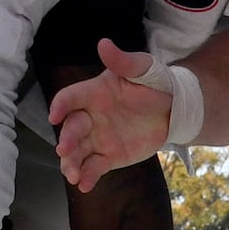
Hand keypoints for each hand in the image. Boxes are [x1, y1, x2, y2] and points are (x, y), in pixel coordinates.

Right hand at [48, 39, 178, 191]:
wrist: (174, 108)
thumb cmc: (155, 82)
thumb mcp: (142, 68)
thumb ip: (123, 61)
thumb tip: (104, 44)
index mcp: (94, 93)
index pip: (70, 98)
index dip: (61, 105)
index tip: (55, 115)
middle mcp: (90, 117)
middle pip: (71, 129)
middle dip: (66, 140)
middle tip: (64, 151)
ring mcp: (98, 138)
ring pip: (78, 152)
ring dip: (71, 163)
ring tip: (72, 175)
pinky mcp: (109, 156)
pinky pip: (94, 167)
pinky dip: (87, 177)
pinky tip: (84, 185)